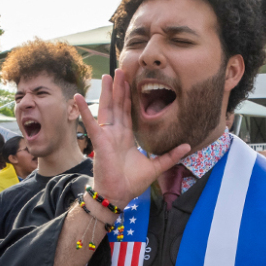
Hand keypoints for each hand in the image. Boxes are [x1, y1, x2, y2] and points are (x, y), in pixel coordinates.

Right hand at [75, 71, 190, 206]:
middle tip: (120, 69)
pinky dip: (84, 110)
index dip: (128, 96)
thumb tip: (188, 145)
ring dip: (106, 92)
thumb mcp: (155, 166)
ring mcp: (106, 137)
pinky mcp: (99, 142)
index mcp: (125, 138)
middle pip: (117, 105)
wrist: (118, 196)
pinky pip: (91, 123)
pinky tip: (77, 97)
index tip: (130, 81)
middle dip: (119, 88)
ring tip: (107, 75)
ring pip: (106, 109)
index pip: (127, 112)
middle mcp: (114, 134)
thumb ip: (170, 155)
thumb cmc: (131, 183)